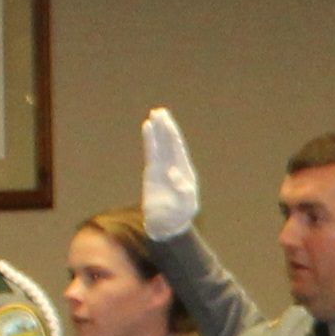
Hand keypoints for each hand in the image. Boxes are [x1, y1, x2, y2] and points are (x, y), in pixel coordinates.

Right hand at [140, 106, 199, 243]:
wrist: (166, 224)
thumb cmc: (180, 216)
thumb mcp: (187, 206)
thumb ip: (184, 191)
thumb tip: (173, 172)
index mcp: (185, 172)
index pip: (178, 149)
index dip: (172, 135)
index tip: (167, 123)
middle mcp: (175, 166)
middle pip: (169, 142)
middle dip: (165, 127)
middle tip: (160, 111)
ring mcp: (163, 168)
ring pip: (160, 145)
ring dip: (158, 130)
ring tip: (154, 114)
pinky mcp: (152, 172)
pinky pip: (151, 152)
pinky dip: (150, 140)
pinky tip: (147, 128)